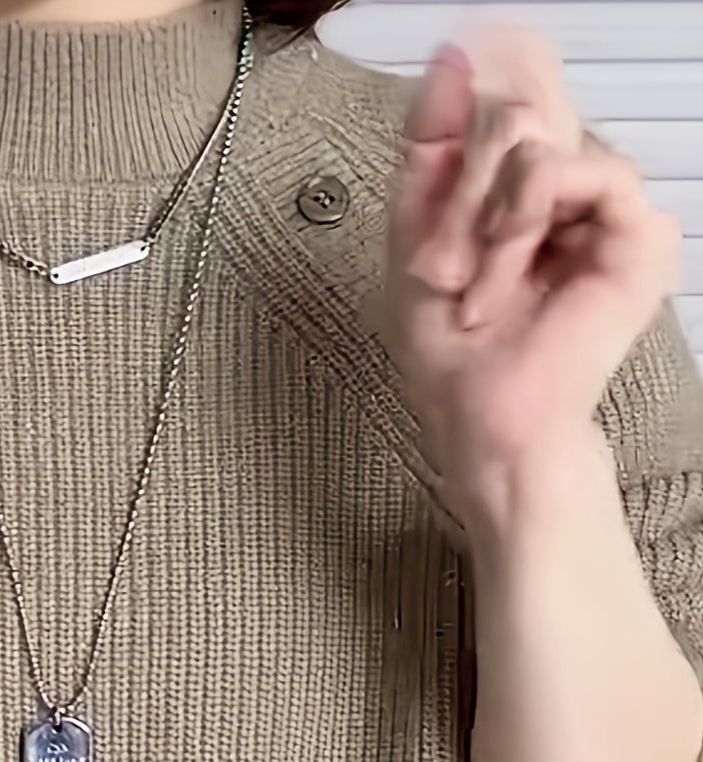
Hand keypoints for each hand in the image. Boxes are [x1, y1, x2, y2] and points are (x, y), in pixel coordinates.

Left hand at [382, 24, 681, 518]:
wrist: (482, 422)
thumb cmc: (453, 357)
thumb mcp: (414, 238)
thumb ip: (427, 146)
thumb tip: (452, 57)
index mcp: (527, 185)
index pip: (527, 87)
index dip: (505, 62)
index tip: (479, 46)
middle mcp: (575, 186)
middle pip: (515, 108)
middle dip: (459, 188)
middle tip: (448, 262)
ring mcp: (608, 208)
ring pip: (532, 136)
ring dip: (480, 218)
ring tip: (477, 283)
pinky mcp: (639, 232)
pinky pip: (569, 169)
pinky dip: (518, 226)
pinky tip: (508, 279)